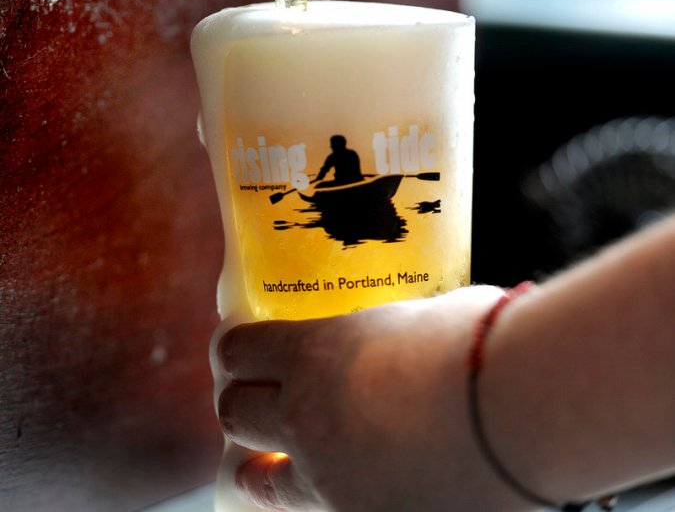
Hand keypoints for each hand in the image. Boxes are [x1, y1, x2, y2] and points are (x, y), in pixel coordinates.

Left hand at [216, 285, 522, 511]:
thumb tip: (419, 326)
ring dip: (259, 467)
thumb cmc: (479, 345)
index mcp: (315, 352)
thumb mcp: (428, 315)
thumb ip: (403, 325)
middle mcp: (306, 418)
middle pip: (233, 414)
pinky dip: (323, 500)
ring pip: (257, 482)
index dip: (236, 348)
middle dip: (241, 405)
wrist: (517, 413)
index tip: (242, 347)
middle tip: (260, 401)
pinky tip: (350, 487)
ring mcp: (329, 482)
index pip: (238, 350)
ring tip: (274, 463)